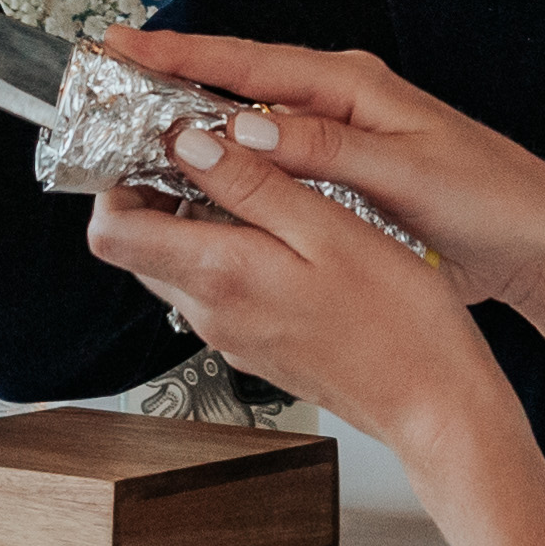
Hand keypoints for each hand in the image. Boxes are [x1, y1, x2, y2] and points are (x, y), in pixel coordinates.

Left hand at [78, 112, 515, 456]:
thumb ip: (251, 186)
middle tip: (207, 149)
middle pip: (138, 244)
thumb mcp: (329, 229)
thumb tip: (186, 145)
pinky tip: (284, 229)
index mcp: (221, 276)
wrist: (434, 403)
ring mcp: (232, 333)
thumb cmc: (399, 322)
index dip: (115, 180)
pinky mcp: (257, 343)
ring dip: (197, 218)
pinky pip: (218, 286)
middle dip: (155, 191)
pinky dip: (230, 249)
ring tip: (255, 181)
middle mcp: (212, 312)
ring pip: (180, 262)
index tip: (150, 143)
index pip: (110, 231)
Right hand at [103, 30, 544, 332]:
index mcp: (352, 84)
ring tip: (127, 132)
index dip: (180, 54)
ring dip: (192, 128)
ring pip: (246, 127)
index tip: (120, 44)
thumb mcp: (406, 172)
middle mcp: (339, 102)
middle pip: (237, 85)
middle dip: (169, 82)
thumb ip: (325, 151)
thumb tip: (243, 128)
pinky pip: (267, 165)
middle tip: (100, 83)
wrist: (539, 243)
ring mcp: (337, 139)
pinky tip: (195, 188)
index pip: (249, 62)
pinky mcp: (341, 178)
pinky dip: (227, 169)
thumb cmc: (490, 198)